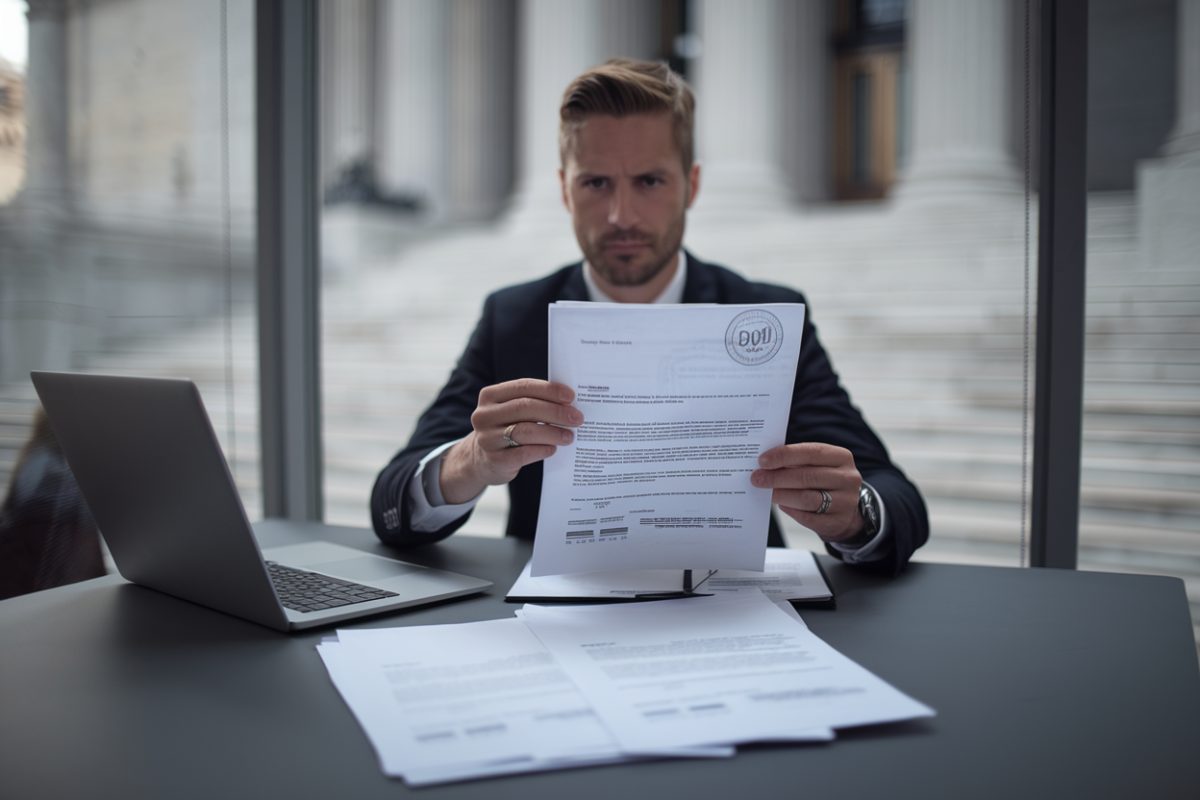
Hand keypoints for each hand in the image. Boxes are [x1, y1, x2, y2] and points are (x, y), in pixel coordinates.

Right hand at [439, 379, 581, 503]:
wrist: (480, 460)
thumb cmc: (505, 429)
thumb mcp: (510, 411)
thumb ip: (532, 403)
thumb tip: (568, 404)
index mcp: (490, 396)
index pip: (523, 387)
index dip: (549, 390)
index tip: (571, 396)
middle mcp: (484, 415)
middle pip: (524, 408)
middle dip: (555, 412)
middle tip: (576, 418)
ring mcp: (487, 438)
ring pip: (525, 431)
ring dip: (552, 432)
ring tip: (569, 436)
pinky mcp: (494, 460)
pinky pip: (523, 453)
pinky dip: (542, 450)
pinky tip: (553, 449)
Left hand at [750, 442, 863, 543]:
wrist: (846, 510)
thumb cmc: (824, 482)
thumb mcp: (818, 466)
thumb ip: (797, 461)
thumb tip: (765, 464)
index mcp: (841, 457)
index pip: (811, 452)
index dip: (785, 455)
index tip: (762, 460)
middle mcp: (847, 478)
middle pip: (807, 476)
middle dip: (777, 477)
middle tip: (757, 478)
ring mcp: (845, 501)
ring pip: (806, 498)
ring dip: (781, 495)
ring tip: (767, 493)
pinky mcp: (838, 521)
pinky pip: (809, 517)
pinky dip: (791, 510)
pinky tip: (782, 505)